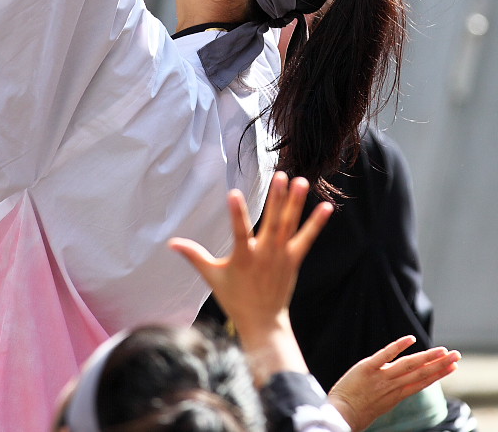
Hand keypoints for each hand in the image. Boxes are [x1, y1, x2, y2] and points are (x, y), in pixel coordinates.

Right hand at [170, 173, 331, 336]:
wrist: (262, 322)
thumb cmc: (234, 298)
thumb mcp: (212, 277)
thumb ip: (194, 256)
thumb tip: (171, 243)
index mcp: (243, 258)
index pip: (238, 232)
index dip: (236, 213)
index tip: (233, 193)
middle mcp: (264, 255)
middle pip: (272, 223)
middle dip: (277, 199)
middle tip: (281, 176)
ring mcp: (282, 257)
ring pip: (290, 226)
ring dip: (296, 203)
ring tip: (301, 181)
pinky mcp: (294, 259)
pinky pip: (307, 238)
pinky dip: (317, 223)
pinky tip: (327, 207)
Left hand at [328, 336, 460, 430]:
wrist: (340, 416)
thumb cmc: (357, 412)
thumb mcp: (381, 403)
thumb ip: (391, 390)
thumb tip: (401, 381)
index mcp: (397, 395)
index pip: (423, 382)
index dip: (439, 374)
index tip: (454, 367)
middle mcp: (393, 386)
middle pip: (421, 373)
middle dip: (441, 364)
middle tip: (458, 355)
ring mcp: (381, 377)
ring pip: (409, 365)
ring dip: (428, 357)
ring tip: (444, 350)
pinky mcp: (367, 368)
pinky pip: (384, 355)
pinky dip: (398, 346)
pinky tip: (410, 339)